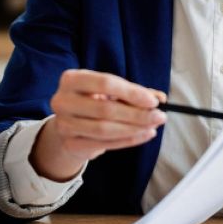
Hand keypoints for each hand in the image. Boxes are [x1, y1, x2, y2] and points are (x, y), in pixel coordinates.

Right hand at [31, 70, 165, 180]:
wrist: (68, 126)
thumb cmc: (92, 102)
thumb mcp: (109, 92)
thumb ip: (133, 93)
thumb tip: (159, 98)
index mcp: (71, 79)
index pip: (105, 83)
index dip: (131, 93)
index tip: (153, 101)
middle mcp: (62, 100)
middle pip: (105, 109)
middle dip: (136, 114)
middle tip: (159, 117)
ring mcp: (64, 124)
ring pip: (104, 129)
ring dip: (134, 129)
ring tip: (152, 127)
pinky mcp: (70, 143)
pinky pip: (103, 144)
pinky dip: (128, 141)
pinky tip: (143, 135)